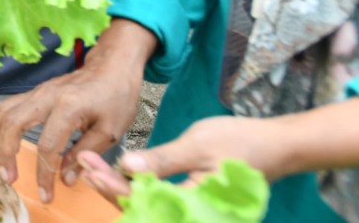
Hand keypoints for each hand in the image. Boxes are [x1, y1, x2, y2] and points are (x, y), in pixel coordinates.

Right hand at [0, 17, 155, 202]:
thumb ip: (86, 154)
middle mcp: (46, 97)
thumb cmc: (117, 97)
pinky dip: (1, 126)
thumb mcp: (110, 131)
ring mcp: (37, 91)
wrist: (112, 66)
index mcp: (68, 107)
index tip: (45, 194)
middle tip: (8, 177)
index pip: (47, 146)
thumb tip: (65, 178)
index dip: (44, 174)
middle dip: (6, 153)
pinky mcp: (35, 92)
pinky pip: (8, 107)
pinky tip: (2, 143)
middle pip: (13, 124)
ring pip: (4, 112)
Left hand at [80, 96, 358, 202]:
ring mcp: (194, 212)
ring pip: (148, 206)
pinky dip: (138, 186)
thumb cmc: (241, 143)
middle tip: (82, 161)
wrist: (276, 146)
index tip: (89, 165)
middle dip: (109, 187)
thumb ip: (162, 161)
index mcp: (196, 209)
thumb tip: (127, 167)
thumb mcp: (197, 146)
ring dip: (120, 187)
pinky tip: (120, 171)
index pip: (144, 203)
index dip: (112, 186)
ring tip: (93, 164)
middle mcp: (194, 216)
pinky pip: (160, 200)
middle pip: (142, 209)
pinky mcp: (192, 203)